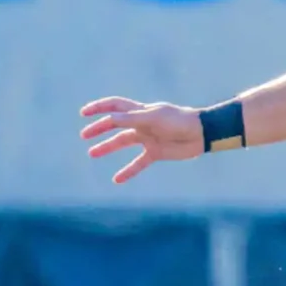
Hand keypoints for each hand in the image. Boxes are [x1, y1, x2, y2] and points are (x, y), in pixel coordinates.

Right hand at [79, 98, 203, 182]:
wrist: (202, 133)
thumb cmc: (179, 120)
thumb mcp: (153, 118)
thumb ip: (131, 119)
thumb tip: (109, 119)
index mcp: (141, 111)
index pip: (115, 106)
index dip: (99, 107)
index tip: (83, 113)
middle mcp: (142, 123)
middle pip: (116, 124)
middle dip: (99, 128)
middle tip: (84, 136)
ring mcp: (149, 138)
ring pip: (123, 142)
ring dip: (107, 147)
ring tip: (92, 154)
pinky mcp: (156, 152)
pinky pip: (139, 163)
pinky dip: (128, 171)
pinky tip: (117, 179)